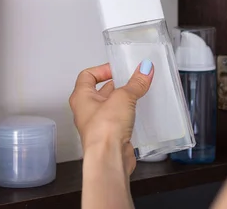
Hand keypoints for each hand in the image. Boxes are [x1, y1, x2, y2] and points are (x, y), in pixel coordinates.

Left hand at [69, 60, 153, 174]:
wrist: (109, 157)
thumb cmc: (104, 130)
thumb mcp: (123, 97)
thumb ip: (136, 82)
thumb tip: (145, 69)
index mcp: (81, 97)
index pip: (88, 75)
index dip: (102, 69)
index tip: (118, 68)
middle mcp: (87, 110)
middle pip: (101, 90)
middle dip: (118, 84)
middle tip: (133, 79)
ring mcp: (98, 123)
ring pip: (112, 105)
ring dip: (125, 99)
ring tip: (138, 92)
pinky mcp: (111, 135)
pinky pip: (119, 119)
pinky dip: (129, 113)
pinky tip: (140, 110)